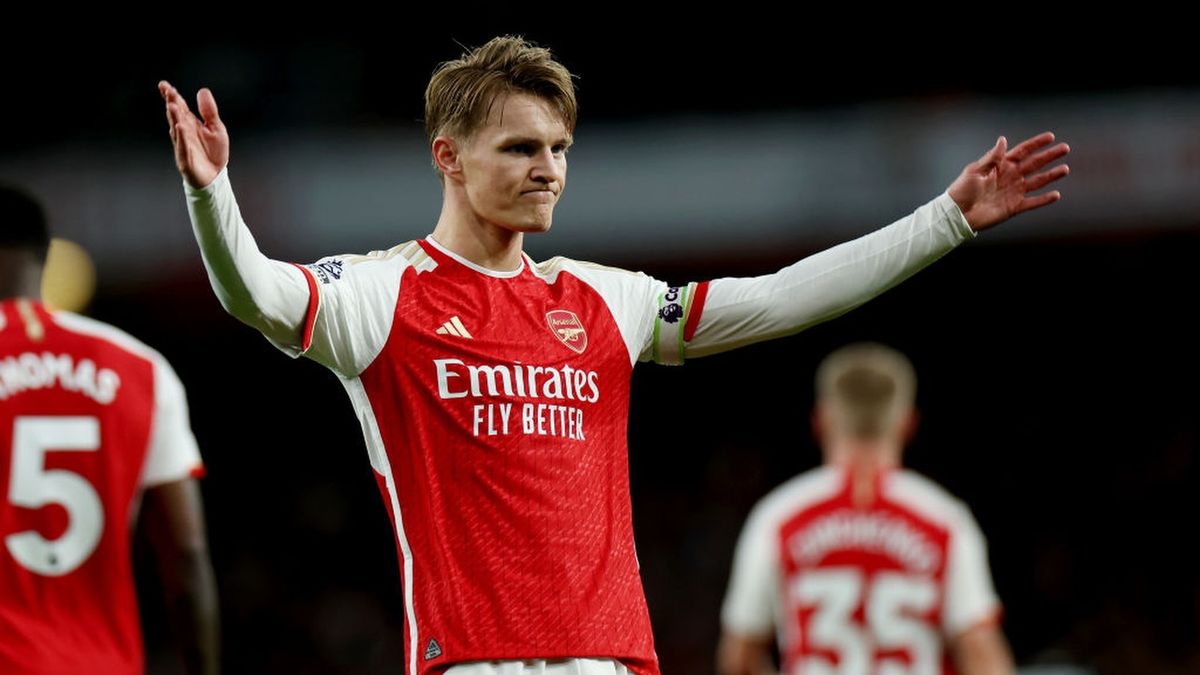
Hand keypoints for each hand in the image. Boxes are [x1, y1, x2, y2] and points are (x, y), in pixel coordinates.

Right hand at [159, 81, 228, 188]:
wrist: (215, 176)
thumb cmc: (214, 153)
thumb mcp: (216, 128)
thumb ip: (209, 111)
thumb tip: (202, 90)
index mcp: (190, 124)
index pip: (180, 107)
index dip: (172, 96)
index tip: (164, 85)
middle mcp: (184, 133)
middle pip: (176, 116)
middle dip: (172, 104)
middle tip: (167, 91)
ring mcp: (183, 146)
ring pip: (177, 130)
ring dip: (174, 118)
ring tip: (172, 106)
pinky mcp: (186, 160)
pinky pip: (183, 148)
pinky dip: (181, 138)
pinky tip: (179, 128)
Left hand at [948, 132, 1069, 231]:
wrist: (957, 214)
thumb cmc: (962, 190)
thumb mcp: (975, 170)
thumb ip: (992, 157)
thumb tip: (1003, 140)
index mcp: (1001, 165)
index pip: (1022, 151)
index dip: (1036, 144)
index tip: (1050, 137)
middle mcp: (1010, 177)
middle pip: (1034, 164)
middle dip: (1049, 156)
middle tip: (1065, 148)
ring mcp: (1013, 192)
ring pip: (1037, 182)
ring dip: (1051, 175)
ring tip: (1065, 169)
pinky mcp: (1014, 207)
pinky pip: (1032, 202)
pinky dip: (1044, 200)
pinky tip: (1056, 195)